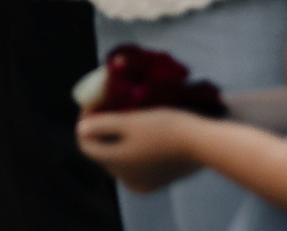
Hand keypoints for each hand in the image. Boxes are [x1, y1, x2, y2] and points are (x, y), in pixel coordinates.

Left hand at [75, 108, 211, 194]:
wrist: (206, 142)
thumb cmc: (166, 128)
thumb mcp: (130, 121)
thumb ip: (101, 126)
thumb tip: (80, 130)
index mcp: (118, 165)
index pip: (86, 143)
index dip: (85, 120)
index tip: (93, 103)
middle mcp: (128, 179)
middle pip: (102, 150)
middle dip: (101, 128)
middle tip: (108, 106)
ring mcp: (144, 182)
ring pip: (118, 156)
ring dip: (116, 137)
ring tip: (123, 116)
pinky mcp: (159, 180)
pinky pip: (135, 162)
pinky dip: (132, 147)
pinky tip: (138, 132)